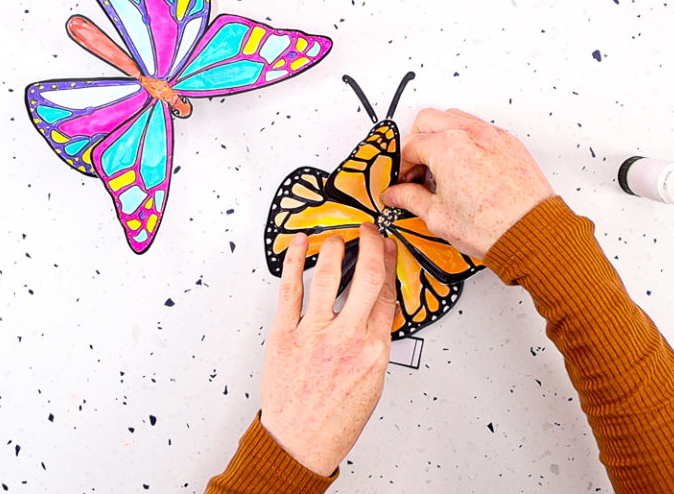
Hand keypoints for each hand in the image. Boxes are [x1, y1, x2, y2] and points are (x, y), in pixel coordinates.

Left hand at [260, 224, 397, 475]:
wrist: (300, 442)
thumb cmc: (334, 420)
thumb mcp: (371, 382)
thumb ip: (373, 343)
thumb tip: (373, 311)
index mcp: (373, 351)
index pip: (386, 293)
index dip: (387, 263)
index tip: (386, 247)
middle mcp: (346, 339)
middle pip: (366, 277)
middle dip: (368, 244)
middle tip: (366, 230)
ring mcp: (314, 335)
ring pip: (327, 276)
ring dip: (334, 248)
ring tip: (335, 238)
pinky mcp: (285, 335)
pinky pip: (290, 289)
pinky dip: (293, 261)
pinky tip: (298, 244)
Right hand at [381, 108, 553, 258]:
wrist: (531, 233)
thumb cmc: (493, 227)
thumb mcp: (438, 217)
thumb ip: (410, 198)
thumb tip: (396, 194)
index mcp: (447, 147)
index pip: (409, 145)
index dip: (399, 166)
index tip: (401, 181)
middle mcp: (469, 134)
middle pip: (427, 121)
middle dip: (415, 143)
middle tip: (416, 170)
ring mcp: (491, 135)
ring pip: (453, 118)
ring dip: (439, 136)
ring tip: (439, 167)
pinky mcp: (508, 142)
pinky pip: (477, 128)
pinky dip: (464, 139)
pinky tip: (463, 166)